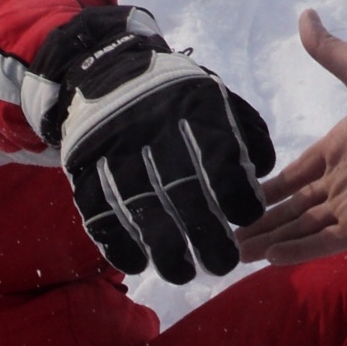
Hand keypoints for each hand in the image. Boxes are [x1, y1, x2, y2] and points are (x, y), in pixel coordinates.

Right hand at [39, 9, 274, 285]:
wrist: (100, 72)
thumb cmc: (171, 95)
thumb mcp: (211, 95)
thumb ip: (243, 129)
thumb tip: (263, 173)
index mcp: (189, 107)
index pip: (219, 156)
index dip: (237, 193)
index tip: (248, 219)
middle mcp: (150, 128)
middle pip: (180, 189)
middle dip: (206, 233)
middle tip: (223, 264)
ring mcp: (112, 150)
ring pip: (140, 206)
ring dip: (162, 248)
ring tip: (181, 272)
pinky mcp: (83, 168)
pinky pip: (98, 211)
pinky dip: (117, 242)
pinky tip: (136, 263)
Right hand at [235, 10, 346, 265]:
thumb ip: (330, 51)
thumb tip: (305, 15)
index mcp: (341, 146)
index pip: (298, 173)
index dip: (272, 186)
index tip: (243, 196)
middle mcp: (344, 180)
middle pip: (295, 206)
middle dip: (263, 220)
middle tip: (228, 235)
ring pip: (303, 227)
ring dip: (271, 239)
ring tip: (236, 253)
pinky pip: (325, 241)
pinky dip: (298, 251)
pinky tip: (268, 259)